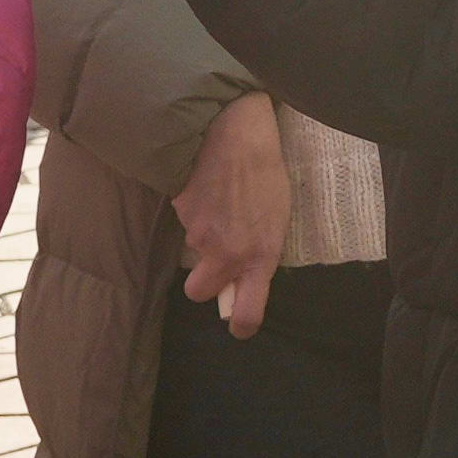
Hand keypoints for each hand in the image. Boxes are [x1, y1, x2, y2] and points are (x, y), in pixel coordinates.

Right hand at [178, 87, 295, 337]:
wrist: (232, 132)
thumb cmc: (265, 171)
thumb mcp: (277, 217)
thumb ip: (262, 251)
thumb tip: (248, 271)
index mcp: (260, 256)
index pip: (247, 313)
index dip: (242, 325)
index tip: (240, 324)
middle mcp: (227, 253)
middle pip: (199, 292)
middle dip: (205, 281)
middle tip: (217, 259)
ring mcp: (199, 235)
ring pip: (194, 252)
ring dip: (203, 238)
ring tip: (222, 204)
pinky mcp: (180, 215)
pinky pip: (185, 224)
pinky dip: (195, 213)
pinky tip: (209, 190)